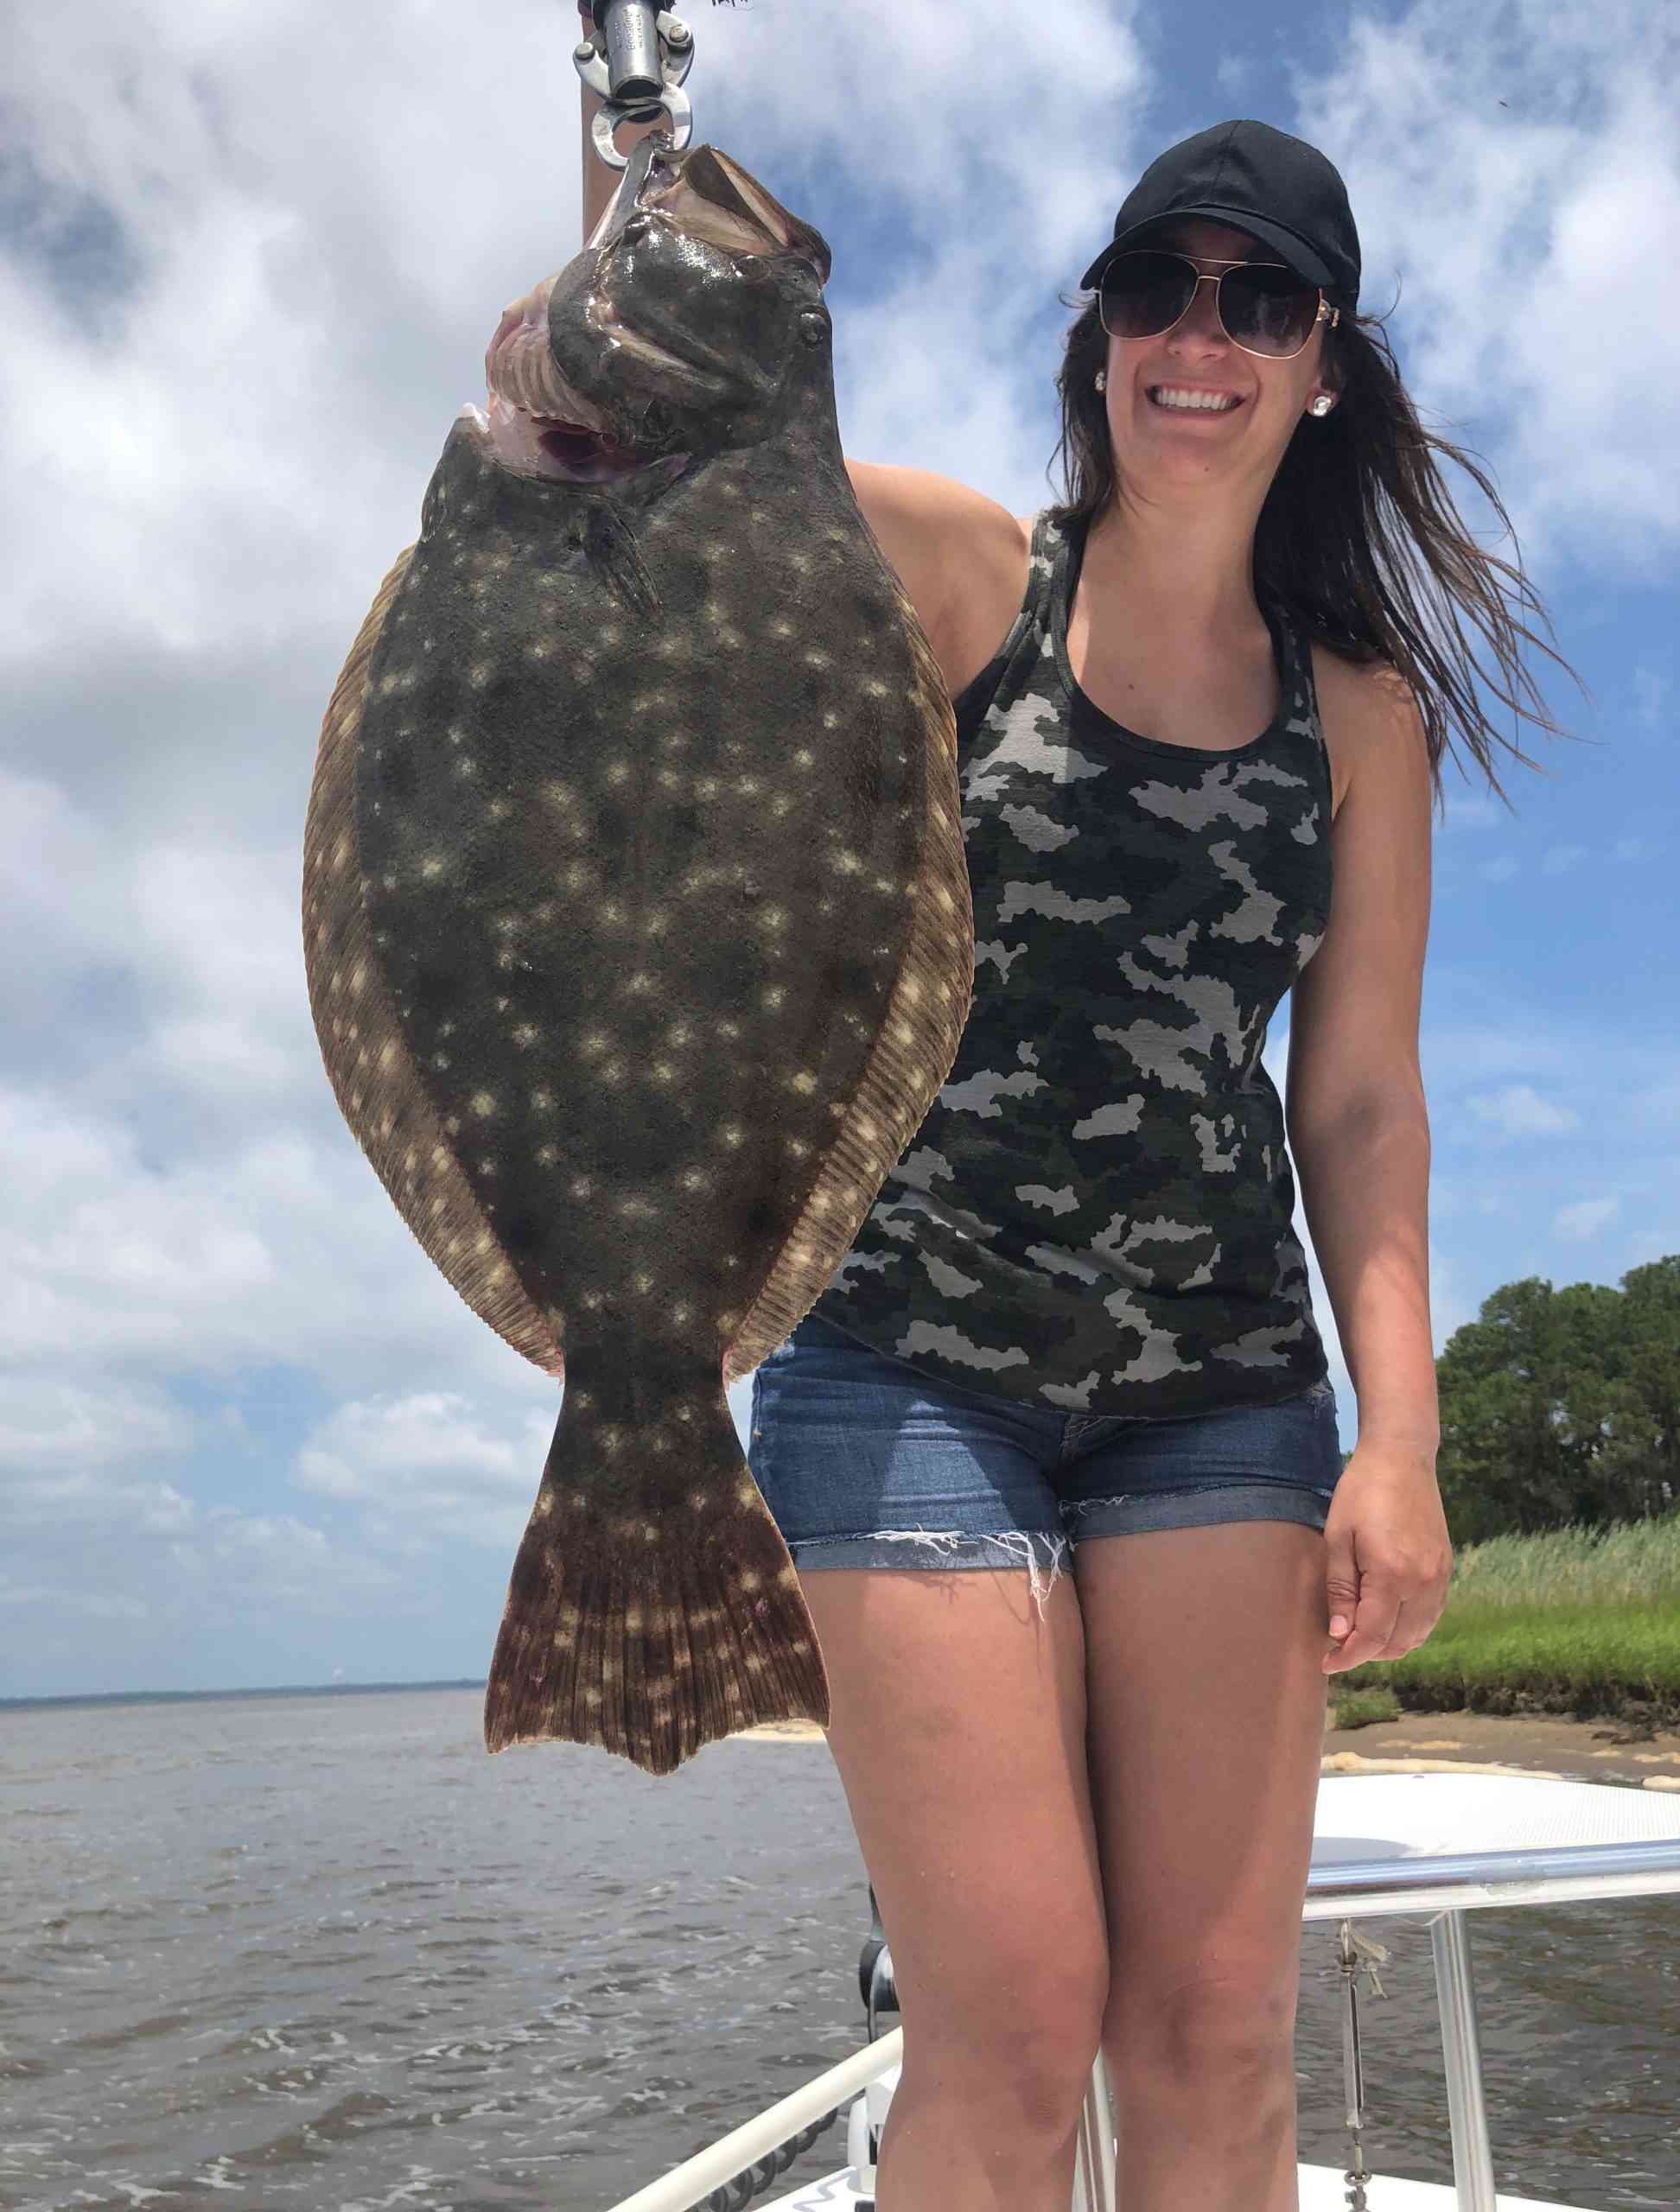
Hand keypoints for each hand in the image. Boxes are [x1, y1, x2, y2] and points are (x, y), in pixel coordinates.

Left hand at [1321, 1444, 1452, 1673]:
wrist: (1402, 1459)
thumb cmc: (1361, 1493)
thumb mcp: (1337, 1538)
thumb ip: (1340, 1590)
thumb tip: (1339, 1635)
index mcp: (1392, 1575)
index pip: (1372, 1637)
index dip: (1347, 1657)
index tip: (1326, 1663)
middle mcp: (1423, 1582)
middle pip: (1397, 1643)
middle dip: (1366, 1652)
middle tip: (1337, 1645)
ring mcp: (1440, 1577)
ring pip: (1418, 1635)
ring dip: (1388, 1644)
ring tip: (1359, 1632)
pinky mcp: (1446, 1570)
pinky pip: (1430, 1616)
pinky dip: (1409, 1628)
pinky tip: (1385, 1618)